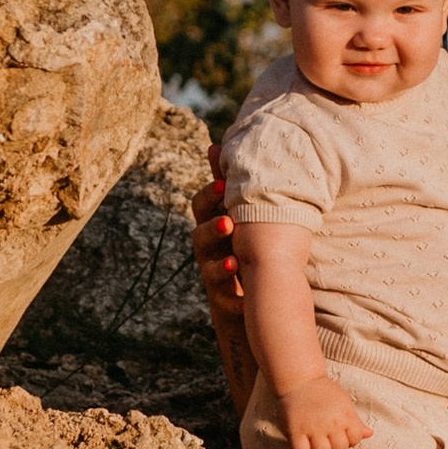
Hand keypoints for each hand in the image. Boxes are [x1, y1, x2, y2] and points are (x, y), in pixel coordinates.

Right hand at [189, 166, 241, 325]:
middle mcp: (208, 249)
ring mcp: (213, 275)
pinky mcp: (222, 302)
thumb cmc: (242, 245)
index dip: (209, 195)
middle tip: (229, 223)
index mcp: (213, 224)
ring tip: (236, 262)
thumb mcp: (237, 215)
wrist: (248, 297)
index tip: (222, 185)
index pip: (201, 206)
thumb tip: (216, 145)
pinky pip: (224, 303)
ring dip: (221, 265)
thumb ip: (228, 185)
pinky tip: (246, 300)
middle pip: (199, 236)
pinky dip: (234, 301)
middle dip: (212, 228)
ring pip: (208, 269)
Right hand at [282, 376, 373, 448]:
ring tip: (314, 441)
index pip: (355, 439)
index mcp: (345, 415)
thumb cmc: (323, 391)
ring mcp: (312, 427)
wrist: (300, 379)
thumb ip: (356, 421)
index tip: (339, 433)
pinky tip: (302, 442)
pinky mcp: (295, 431)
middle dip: (334, 447)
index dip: (349, 439)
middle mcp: (331, 422)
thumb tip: (369, 434)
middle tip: (326, 438)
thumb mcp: (344, 403)